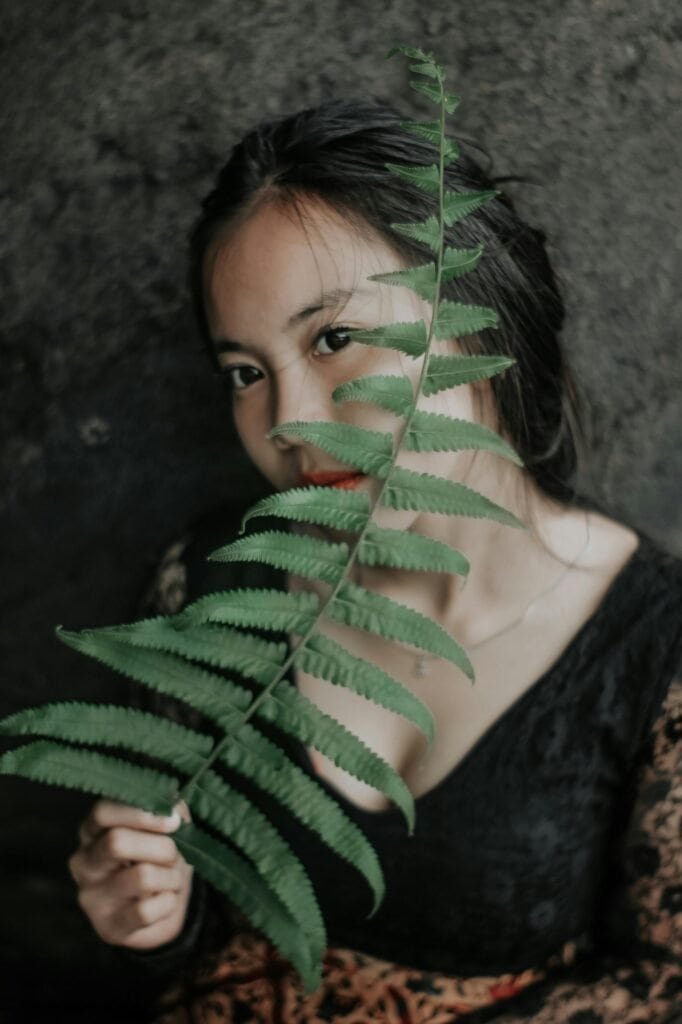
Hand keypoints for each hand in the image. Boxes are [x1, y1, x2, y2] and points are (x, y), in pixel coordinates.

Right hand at [68, 799, 192, 949]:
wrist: (165, 906)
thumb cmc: (161, 857)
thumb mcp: (164, 827)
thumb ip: (165, 809)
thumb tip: (171, 806)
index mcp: (92, 831)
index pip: (102, 813)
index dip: (141, 814)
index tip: (173, 821)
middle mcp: (83, 863)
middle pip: (116, 842)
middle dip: (162, 847)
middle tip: (176, 855)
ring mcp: (92, 898)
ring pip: (141, 877)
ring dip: (171, 876)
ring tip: (172, 879)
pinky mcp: (109, 928)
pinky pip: (147, 911)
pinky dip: (168, 903)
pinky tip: (165, 901)